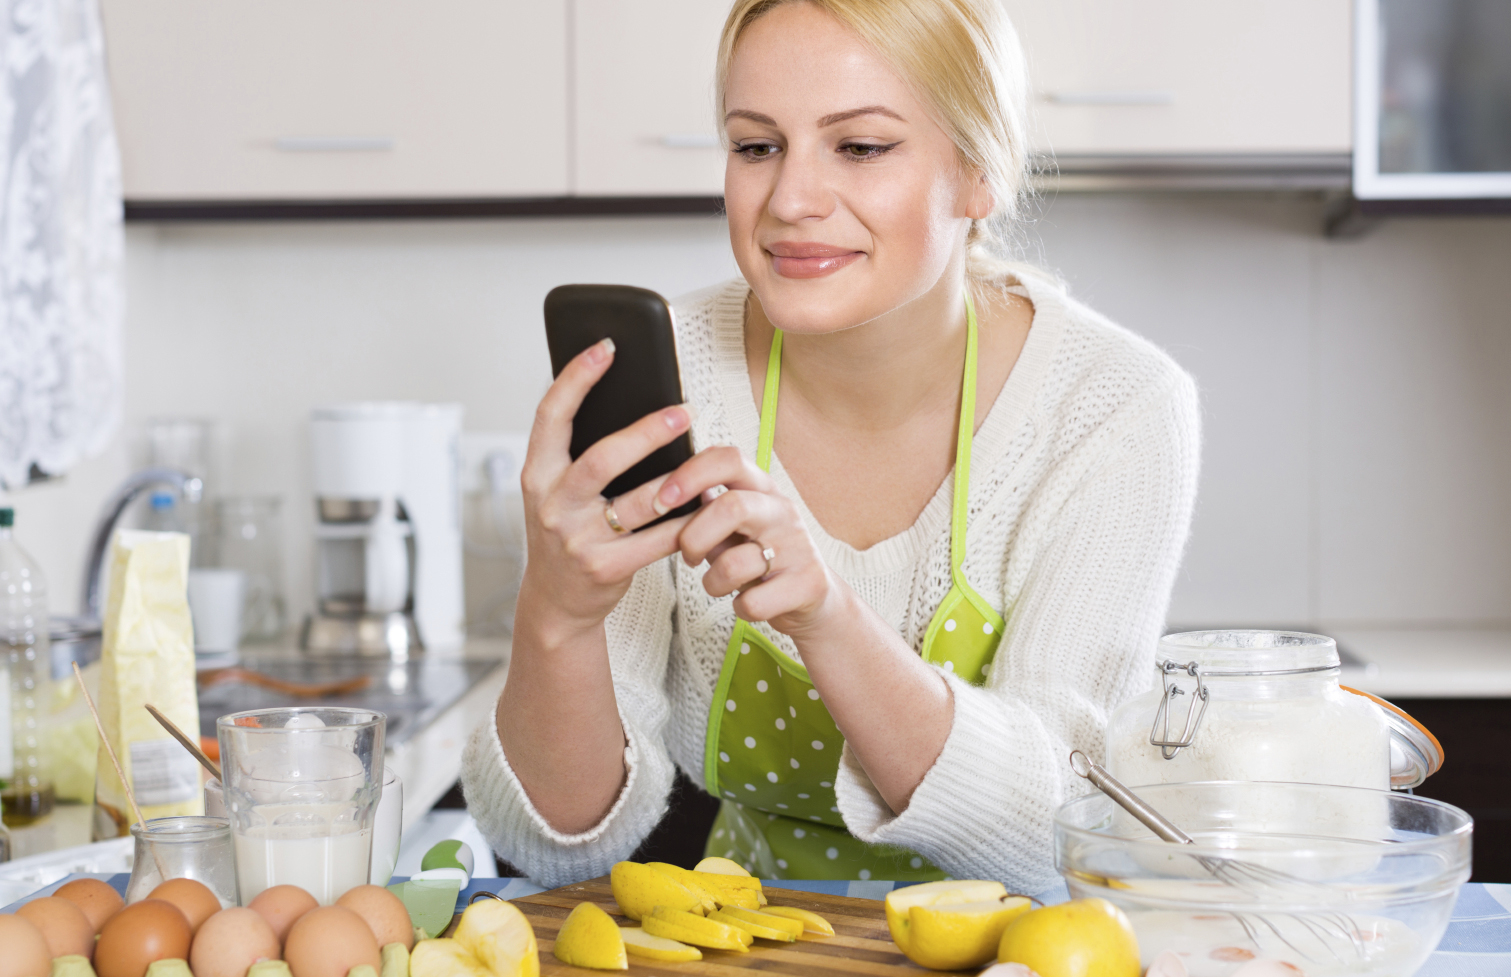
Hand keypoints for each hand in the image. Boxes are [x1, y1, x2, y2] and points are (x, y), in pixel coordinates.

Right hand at [518, 338, 697, 640]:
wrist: (555, 601)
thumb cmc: (566, 532)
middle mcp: (551, 505)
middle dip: (646, 432)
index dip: (576, 378)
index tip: (606, 346)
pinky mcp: (606, 568)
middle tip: (683, 410)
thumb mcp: (556, 491)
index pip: (550, 416)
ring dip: (681, 480)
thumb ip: (579, 454)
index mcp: (536, 474)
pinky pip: (660, 539)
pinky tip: (710, 504)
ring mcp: (578, 539)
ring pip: (640, 502)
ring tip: (711, 459)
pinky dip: (689, 521)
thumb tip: (630, 401)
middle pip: (602, 459)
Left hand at [657, 446, 849, 639]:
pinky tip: (748, 602)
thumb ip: (706, 510)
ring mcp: (799, 546)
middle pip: (732, 506)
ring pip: (735, 564)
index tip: (662, 499)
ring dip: (713, 582)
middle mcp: (783, 511)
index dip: (691, 474)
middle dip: (694, 537)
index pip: (728, 459)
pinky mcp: (808, 584)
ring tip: (720, 584)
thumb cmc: (761, 558)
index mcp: (762, 489)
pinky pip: (752, 602)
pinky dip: (740, 607)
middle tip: (688, 555)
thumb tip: (661, 495)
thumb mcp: (734, 527)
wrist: (812, 598)